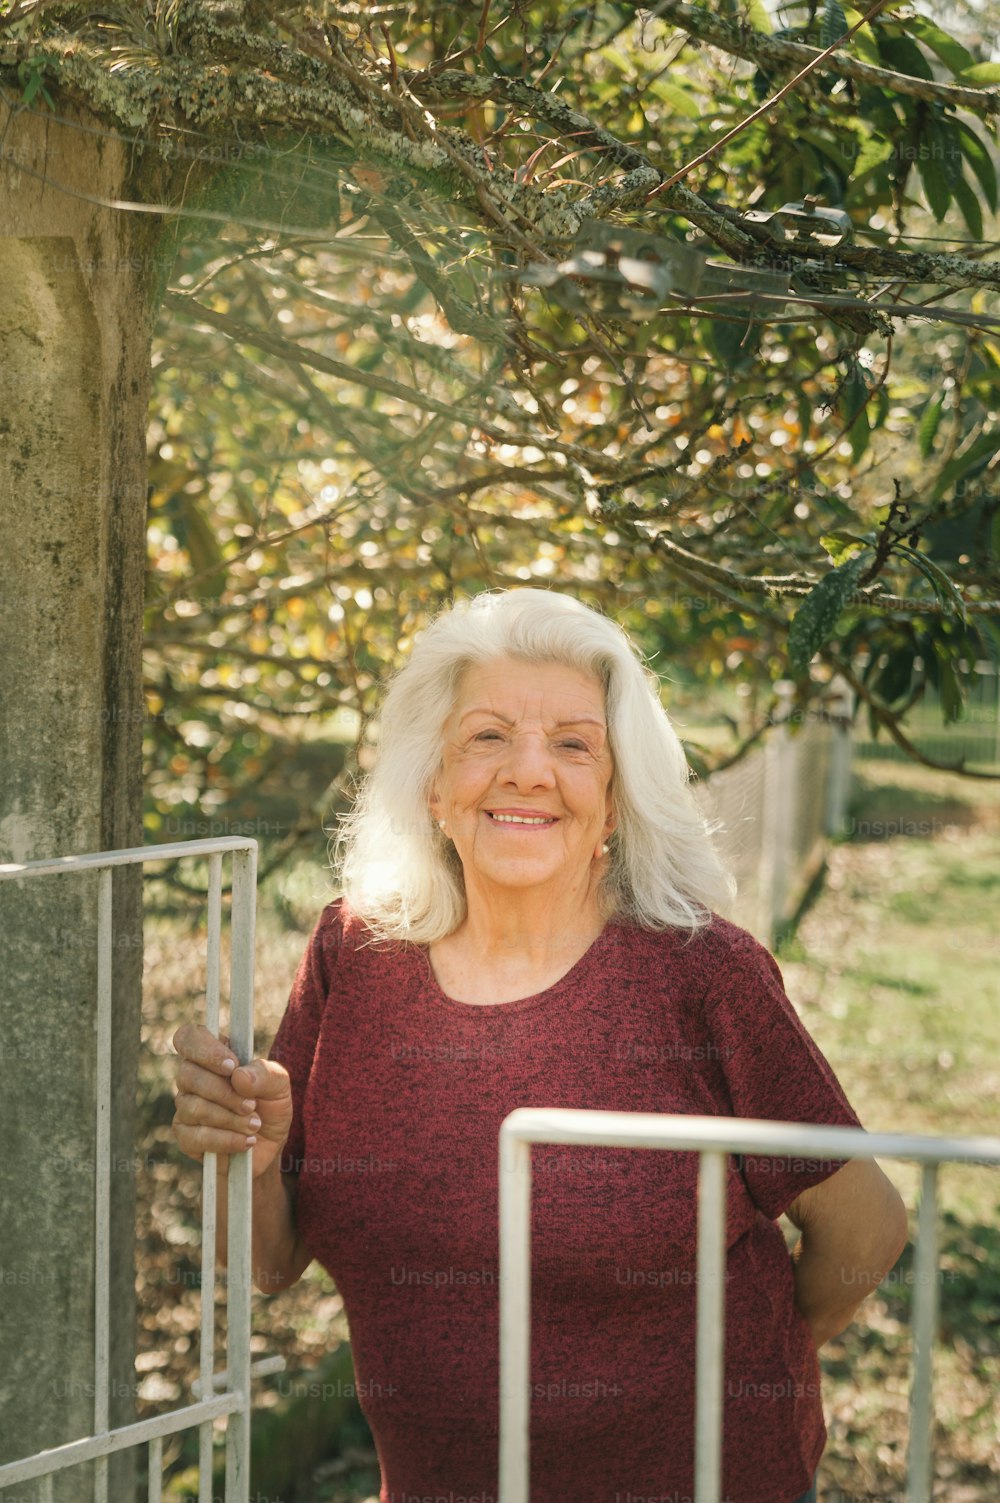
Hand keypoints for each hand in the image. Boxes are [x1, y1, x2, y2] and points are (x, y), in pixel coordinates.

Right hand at [170, 1022, 293, 1181]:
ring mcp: (185, 1107)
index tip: (231, 1066)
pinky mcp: (185, 1137)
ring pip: (194, 1107)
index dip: (204, 1049)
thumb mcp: (279, 1085)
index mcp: (212, 1056)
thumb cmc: (270, 1107)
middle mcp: (192, 1079)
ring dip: (230, 1118)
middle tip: (252, 1105)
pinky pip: (196, 1137)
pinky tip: (245, 1141)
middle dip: (224, 1092)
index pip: (188, 1037)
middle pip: (188, 1074)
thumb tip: (238, 1077)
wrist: (269, 1146)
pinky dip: (226, 1140)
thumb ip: (264, 1074)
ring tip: (254, 1125)